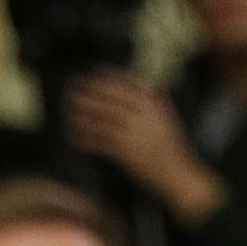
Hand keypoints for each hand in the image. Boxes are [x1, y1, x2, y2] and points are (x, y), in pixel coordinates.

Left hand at [63, 72, 224, 225]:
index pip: (128, 85)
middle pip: (111, 100)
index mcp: (156, 106)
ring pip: (103, 120)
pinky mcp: (125, 154)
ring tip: (69, 107)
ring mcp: (134, 136)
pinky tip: (74, 133)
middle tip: (72, 87)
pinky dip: (85, 137)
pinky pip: (100, 143)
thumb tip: (137, 82)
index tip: (93, 72)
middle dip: (89, 92)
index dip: (108, 78)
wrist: (178, 173)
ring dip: (83, 113)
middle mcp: (144, 117)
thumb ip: (154, 99)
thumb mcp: (167, 116)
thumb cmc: (172, 145)